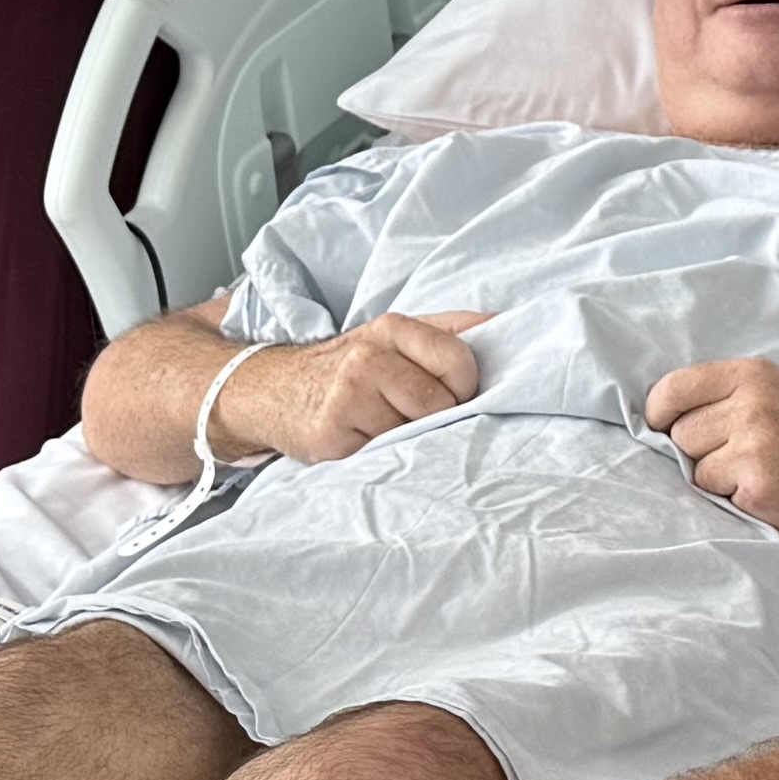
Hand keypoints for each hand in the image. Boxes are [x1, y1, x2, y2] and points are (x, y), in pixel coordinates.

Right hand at [224, 312, 484, 462]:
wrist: (273, 391)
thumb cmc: (348, 367)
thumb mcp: (393, 336)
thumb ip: (449, 329)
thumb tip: (505, 324)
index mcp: (392, 328)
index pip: (459, 361)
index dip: (464, 387)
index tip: (448, 394)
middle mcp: (368, 357)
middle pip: (441, 404)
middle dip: (434, 417)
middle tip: (407, 414)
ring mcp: (348, 396)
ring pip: (415, 433)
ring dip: (406, 438)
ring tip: (381, 426)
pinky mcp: (332, 434)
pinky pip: (384, 455)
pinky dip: (381, 455)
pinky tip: (362, 440)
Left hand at [646, 358, 778, 539]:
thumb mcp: (775, 395)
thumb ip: (726, 398)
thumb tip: (660, 421)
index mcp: (752, 375)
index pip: (674, 389)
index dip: (660, 413)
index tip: (663, 427)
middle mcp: (753, 404)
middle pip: (680, 434)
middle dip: (699, 451)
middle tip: (741, 457)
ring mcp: (757, 445)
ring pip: (695, 469)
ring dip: (717, 479)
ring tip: (759, 475)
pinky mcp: (761, 485)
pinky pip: (717, 496)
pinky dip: (737, 501)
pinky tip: (771, 493)